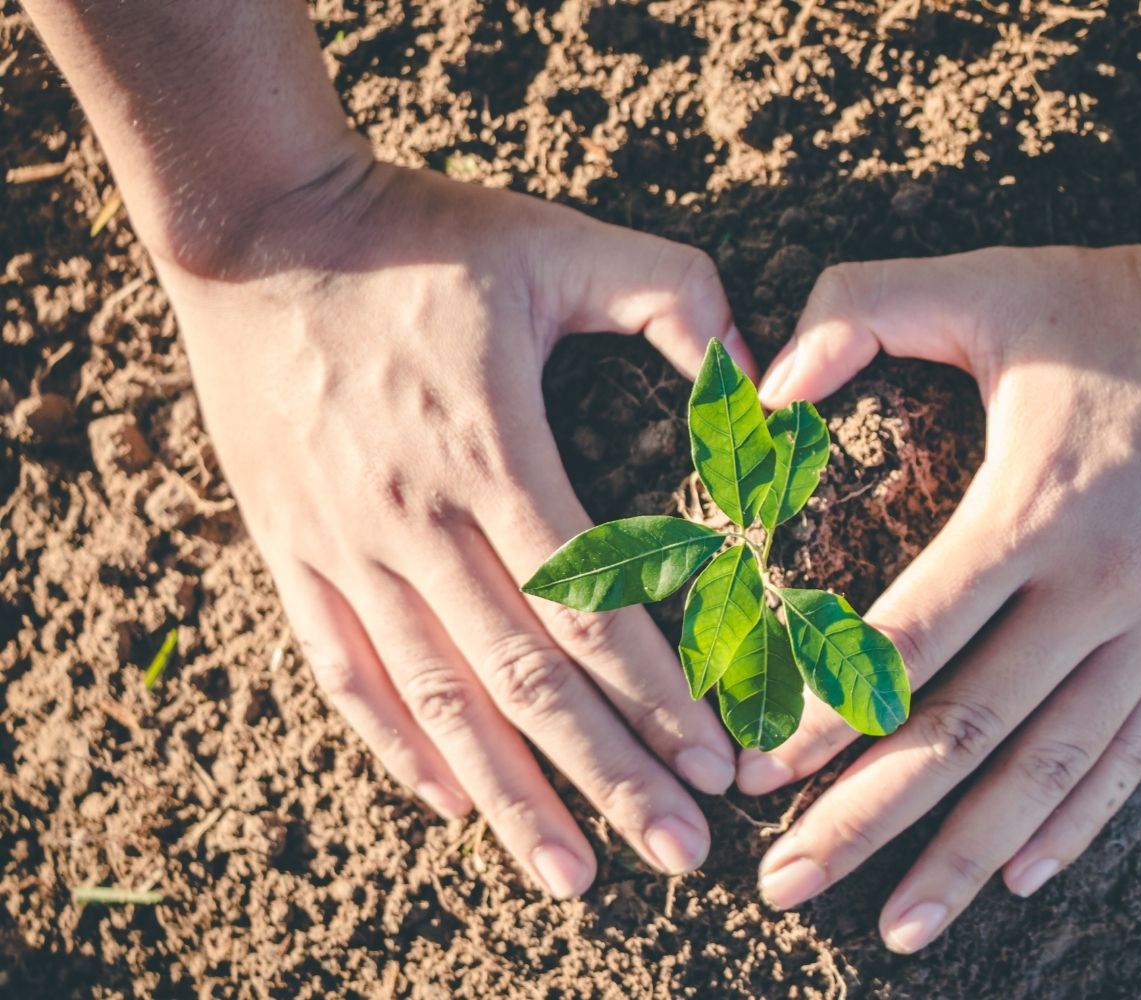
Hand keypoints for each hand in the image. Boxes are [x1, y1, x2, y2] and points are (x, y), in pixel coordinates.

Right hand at [158, 152, 757, 896]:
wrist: (260, 225)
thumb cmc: (426, 235)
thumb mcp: (563, 242)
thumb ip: (677, 300)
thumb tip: (759, 386)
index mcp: (492, 451)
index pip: (590, 608)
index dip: (659, 695)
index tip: (720, 761)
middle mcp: (414, 518)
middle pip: (523, 680)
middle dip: (609, 776)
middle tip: (681, 852)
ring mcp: (342, 543)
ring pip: (434, 698)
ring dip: (509, 793)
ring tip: (571, 873)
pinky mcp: (290, 549)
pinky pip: (342, 671)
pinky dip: (395, 746)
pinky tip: (451, 804)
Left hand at [737, 226, 1140, 949]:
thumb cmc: (1126, 303)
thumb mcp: (990, 282)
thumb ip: (862, 311)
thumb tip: (765, 385)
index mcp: (1035, 508)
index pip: (912, 638)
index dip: (831, 711)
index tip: (763, 776)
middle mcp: (1099, 588)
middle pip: (970, 731)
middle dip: (870, 818)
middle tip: (787, 885)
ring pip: (1053, 768)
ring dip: (970, 854)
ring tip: (900, 926)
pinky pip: (1135, 752)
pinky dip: (1077, 821)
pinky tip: (1021, 874)